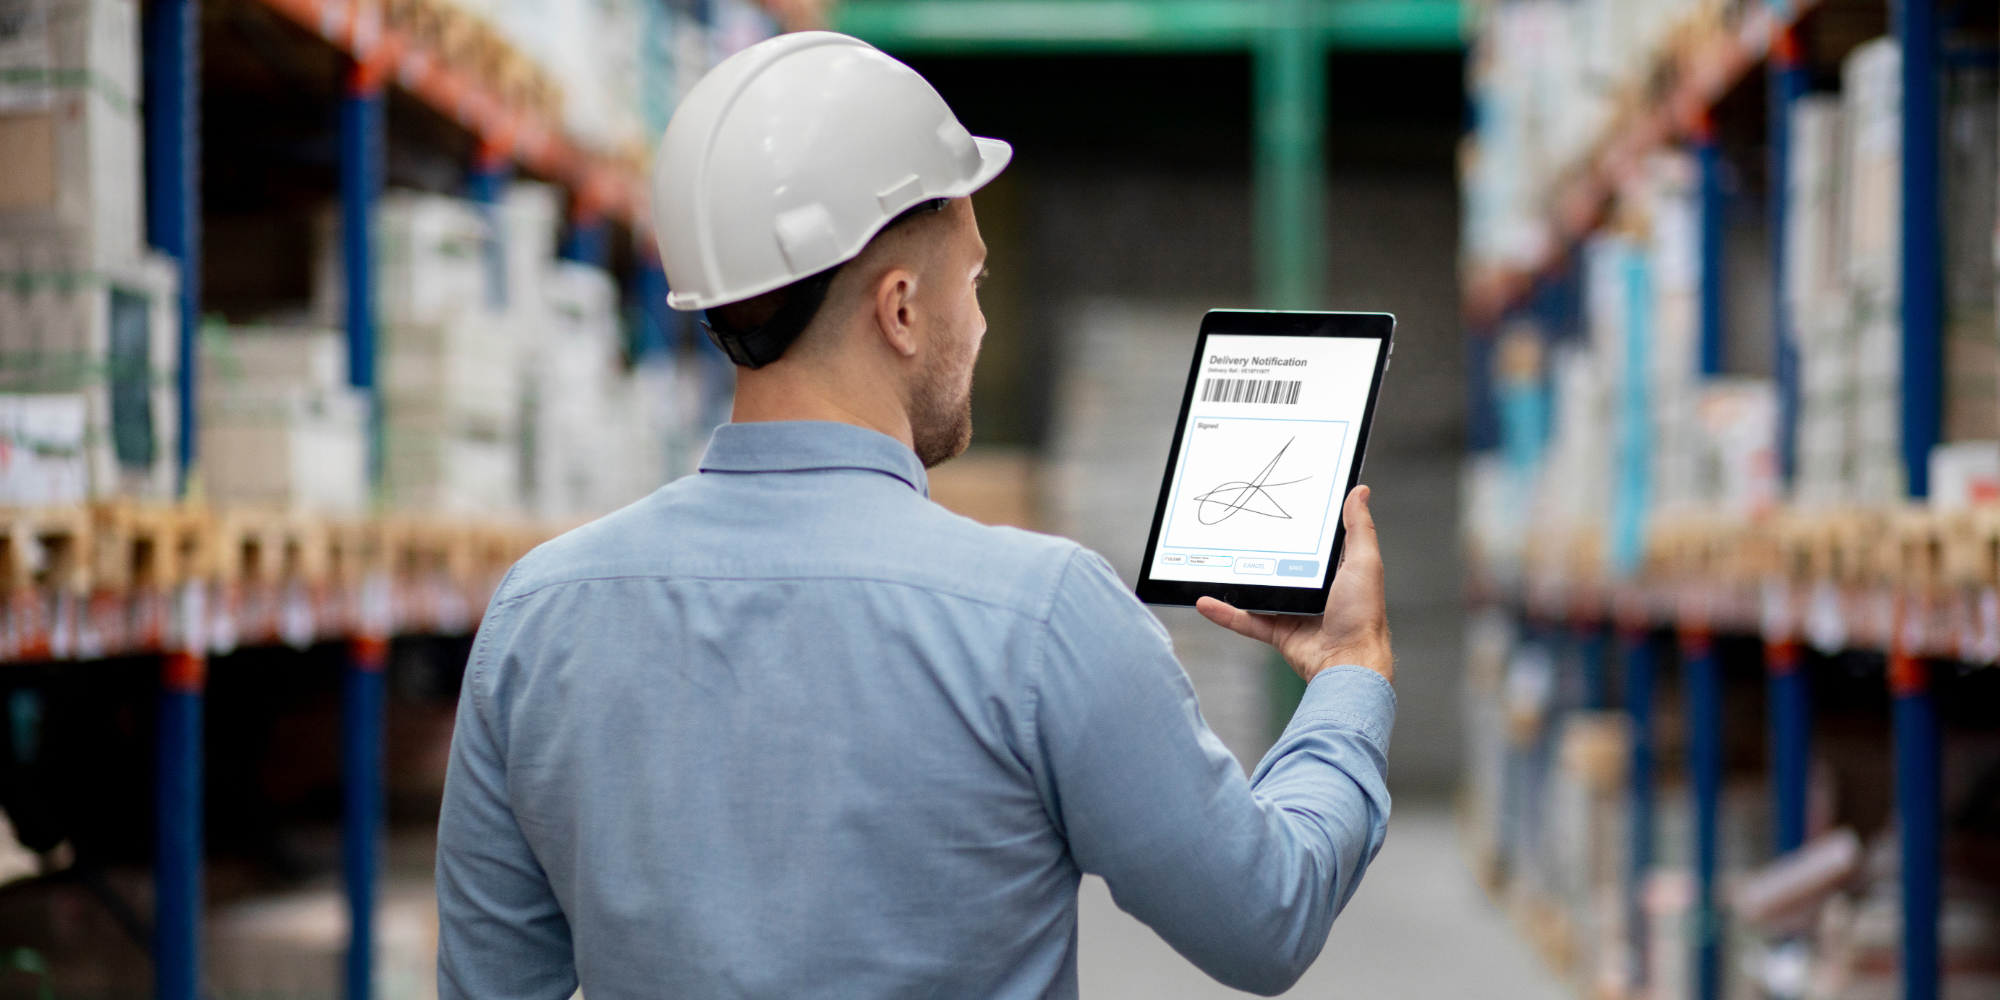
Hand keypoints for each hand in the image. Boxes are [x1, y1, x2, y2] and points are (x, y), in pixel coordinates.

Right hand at [1196, 485, 1392, 683]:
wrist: (1349, 662)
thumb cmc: (1363, 615)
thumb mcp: (1364, 561)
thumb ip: (1358, 528)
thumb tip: (1359, 491)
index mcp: (1335, 570)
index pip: (1312, 543)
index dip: (1298, 526)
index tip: (1278, 507)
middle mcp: (1314, 590)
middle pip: (1279, 565)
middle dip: (1258, 551)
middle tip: (1236, 530)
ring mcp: (1294, 611)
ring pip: (1258, 592)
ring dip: (1235, 581)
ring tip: (1214, 562)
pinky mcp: (1279, 632)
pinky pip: (1246, 620)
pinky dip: (1225, 612)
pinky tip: (1206, 601)